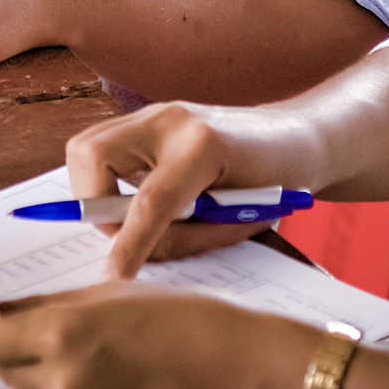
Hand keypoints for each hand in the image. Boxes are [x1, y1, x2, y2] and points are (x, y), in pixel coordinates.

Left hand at [0, 283, 313, 388]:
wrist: (240, 376)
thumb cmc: (184, 320)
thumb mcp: (111, 295)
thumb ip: (44, 306)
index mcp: (61, 336)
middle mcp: (62, 384)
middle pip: (0, 371)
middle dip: (7, 349)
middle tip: (34, 326)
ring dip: (33, 373)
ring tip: (78, 348)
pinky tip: (97, 374)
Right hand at [66, 101, 319, 278]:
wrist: (301, 135)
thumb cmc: (279, 182)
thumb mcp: (240, 220)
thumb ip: (185, 238)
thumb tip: (132, 257)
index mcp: (204, 146)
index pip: (151, 201)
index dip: (128, 245)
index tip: (113, 278)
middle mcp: (171, 118)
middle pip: (93, 154)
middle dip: (93, 201)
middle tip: (121, 231)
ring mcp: (157, 110)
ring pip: (88, 146)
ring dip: (95, 188)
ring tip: (132, 211)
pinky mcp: (150, 115)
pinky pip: (104, 145)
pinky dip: (107, 176)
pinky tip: (142, 190)